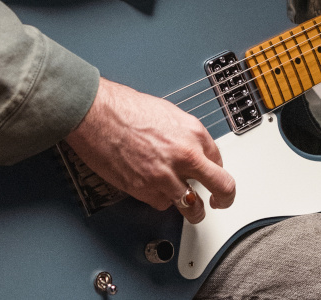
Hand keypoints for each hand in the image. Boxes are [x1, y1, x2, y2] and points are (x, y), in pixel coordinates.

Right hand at [65, 78, 234, 223]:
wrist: (96, 115)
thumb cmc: (124, 109)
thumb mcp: (168, 114)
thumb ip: (185, 136)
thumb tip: (193, 151)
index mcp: (193, 133)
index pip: (219, 161)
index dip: (214, 171)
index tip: (211, 176)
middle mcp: (185, 155)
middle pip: (222, 187)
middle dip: (224, 199)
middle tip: (221, 202)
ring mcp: (166, 175)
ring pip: (193, 206)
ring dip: (194, 210)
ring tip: (192, 211)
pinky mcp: (145, 190)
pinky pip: (163, 205)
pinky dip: (162, 201)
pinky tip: (157, 192)